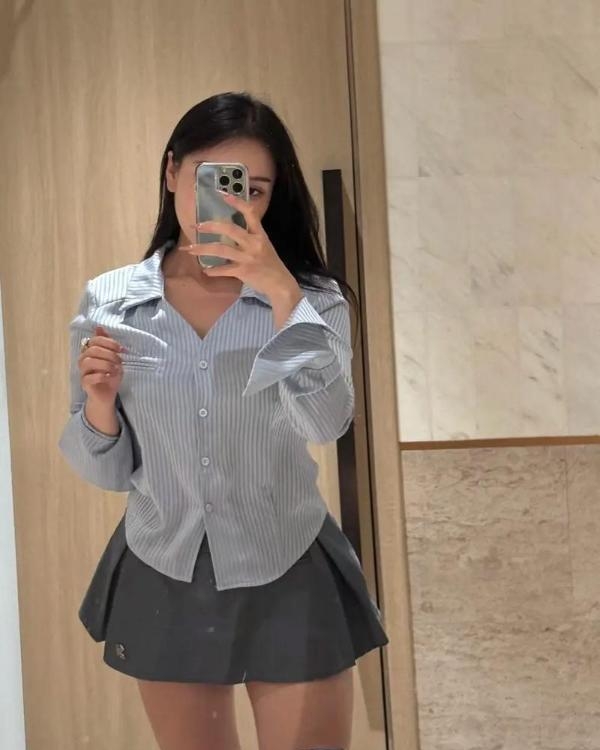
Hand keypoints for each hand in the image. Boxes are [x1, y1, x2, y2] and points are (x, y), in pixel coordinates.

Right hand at [78, 326, 124, 404]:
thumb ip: (107, 343)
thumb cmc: (110, 375)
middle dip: (109, 354)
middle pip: (92, 350)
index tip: (122, 350)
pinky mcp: (84, 383)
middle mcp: (83, 359)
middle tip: (120, 361)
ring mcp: (82, 371)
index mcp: (90, 351)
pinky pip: (88, 377)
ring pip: (88, 362)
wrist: (108, 394)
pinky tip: (109, 377)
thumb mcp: (113, 357)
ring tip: (115, 370)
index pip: (95, 340)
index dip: (109, 342)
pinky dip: (101, 376)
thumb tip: (99, 327)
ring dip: (105, 364)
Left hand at [179, 191, 301, 302]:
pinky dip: (213, 271)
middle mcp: (253, 243)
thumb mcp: (263, 244)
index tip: (222, 194)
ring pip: (221, 249)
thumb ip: (248, 236)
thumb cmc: (269, 263)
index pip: (250, 212)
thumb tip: (228, 228)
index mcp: (259, 233)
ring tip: (190, 249)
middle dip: (211, 226)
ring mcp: (248, 257)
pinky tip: (206, 270)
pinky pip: (224, 269)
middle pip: (230, 229)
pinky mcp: (243, 271)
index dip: (236, 202)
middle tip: (197, 226)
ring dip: (203, 249)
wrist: (279, 283)